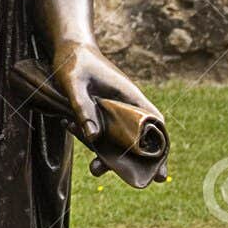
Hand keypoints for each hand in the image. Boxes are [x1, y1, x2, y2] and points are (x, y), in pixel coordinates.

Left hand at [50, 38, 164, 176]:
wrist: (66, 47)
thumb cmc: (73, 62)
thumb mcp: (74, 83)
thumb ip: (82, 107)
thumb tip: (93, 137)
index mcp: (131, 97)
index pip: (155, 126)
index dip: (161, 150)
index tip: (160, 173)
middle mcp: (127, 106)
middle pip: (138, 139)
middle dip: (133, 161)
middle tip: (131, 180)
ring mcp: (113, 110)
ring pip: (117, 139)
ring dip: (108, 155)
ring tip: (94, 170)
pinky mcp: (99, 112)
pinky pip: (100, 131)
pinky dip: (90, 138)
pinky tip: (68, 128)